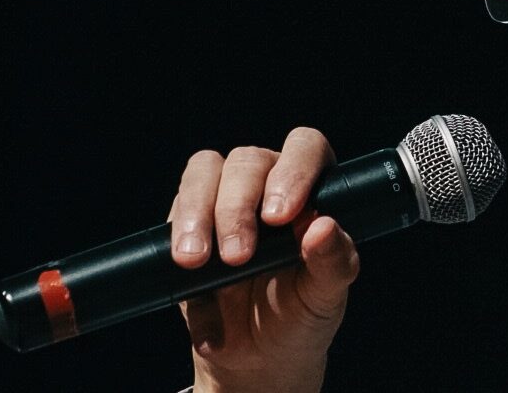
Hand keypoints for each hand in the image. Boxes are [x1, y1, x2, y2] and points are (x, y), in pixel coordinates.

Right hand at [168, 127, 359, 392]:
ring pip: (202, 174)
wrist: (256, 358)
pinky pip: (173, 217)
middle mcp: (267, 184)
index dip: (293, 171)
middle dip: (236, 207)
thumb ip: (334, 262)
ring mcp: (223, 199)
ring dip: (196, 215)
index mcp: (312, 190)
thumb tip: (324, 227)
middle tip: (237, 256)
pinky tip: (196, 300)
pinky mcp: (188, 222)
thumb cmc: (301, 314)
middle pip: (247, 162)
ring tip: (196, 262)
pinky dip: (177, 250)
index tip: (279, 216)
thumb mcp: (325, 296)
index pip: (306, 148)